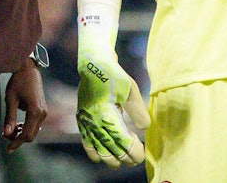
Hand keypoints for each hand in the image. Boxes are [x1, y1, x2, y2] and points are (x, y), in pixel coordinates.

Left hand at [3, 59, 46, 152]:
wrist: (28, 68)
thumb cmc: (18, 81)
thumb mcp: (11, 99)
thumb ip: (10, 118)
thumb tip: (7, 134)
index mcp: (35, 111)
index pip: (26, 134)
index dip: (16, 143)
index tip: (7, 149)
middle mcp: (42, 113)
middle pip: (31, 135)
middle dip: (18, 138)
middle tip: (5, 134)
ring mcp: (44, 111)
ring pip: (34, 131)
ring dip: (22, 133)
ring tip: (10, 128)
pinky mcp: (42, 109)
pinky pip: (35, 124)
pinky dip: (26, 127)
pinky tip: (17, 124)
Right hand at [77, 46, 149, 166]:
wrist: (93, 65)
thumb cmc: (114, 76)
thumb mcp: (130, 89)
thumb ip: (138, 110)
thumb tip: (145, 128)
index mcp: (106, 114)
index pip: (122, 142)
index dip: (133, 151)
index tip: (142, 151)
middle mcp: (94, 122)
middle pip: (111, 151)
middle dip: (125, 158)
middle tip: (136, 158)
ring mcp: (86, 123)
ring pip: (99, 152)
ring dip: (111, 159)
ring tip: (121, 159)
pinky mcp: (82, 121)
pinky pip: (87, 145)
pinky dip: (95, 153)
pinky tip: (103, 156)